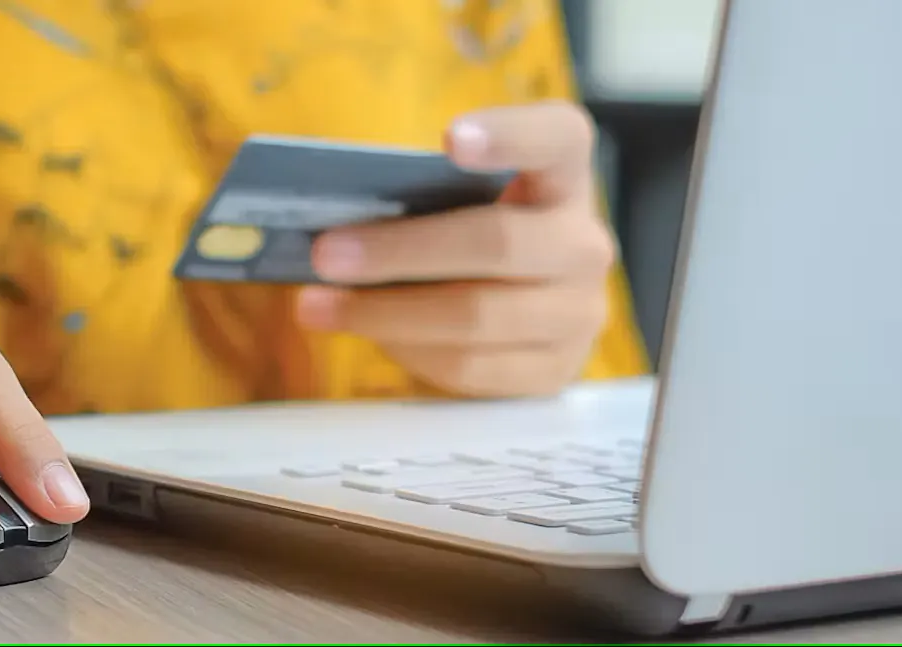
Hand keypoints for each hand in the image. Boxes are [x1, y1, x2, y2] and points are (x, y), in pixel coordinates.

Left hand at [299, 101, 616, 397]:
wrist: (511, 319)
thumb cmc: (461, 241)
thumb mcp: (450, 205)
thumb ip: (414, 198)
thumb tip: (331, 224)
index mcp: (563, 176)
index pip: (557, 138)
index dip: (510, 135)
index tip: (450, 140)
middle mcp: (584, 242)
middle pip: (498, 242)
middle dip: (401, 250)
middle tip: (326, 254)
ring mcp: (579, 311)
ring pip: (477, 314)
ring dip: (384, 312)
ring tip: (317, 305)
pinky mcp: (554, 370)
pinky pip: (471, 366)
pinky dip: (409, 351)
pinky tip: (368, 335)